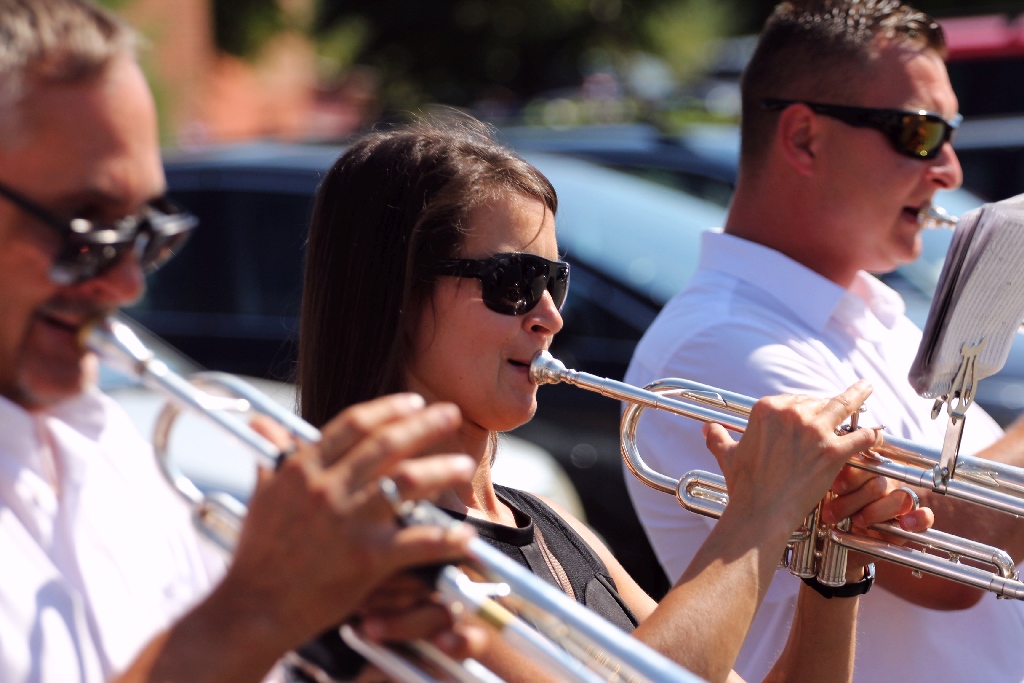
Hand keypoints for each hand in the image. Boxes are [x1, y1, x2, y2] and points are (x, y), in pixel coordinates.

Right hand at [220, 393, 477, 653]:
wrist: (253, 608)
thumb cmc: (258, 555)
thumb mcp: (262, 494)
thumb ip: (274, 457)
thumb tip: (263, 425)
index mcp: (303, 468)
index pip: (354, 423)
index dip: (389, 408)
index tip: (414, 402)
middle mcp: (327, 487)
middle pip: (388, 443)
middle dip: (426, 424)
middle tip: (451, 414)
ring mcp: (349, 521)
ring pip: (409, 481)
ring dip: (443, 469)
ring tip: (464, 466)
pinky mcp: (367, 558)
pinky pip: (418, 540)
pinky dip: (447, 538)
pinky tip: (466, 536)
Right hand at [703, 382, 883, 532]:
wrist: (760, 513)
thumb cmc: (744, 487)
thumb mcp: (727, 456)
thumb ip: (719, 438)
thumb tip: (709, 428)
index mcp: (766, 409)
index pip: (793, 399)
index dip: (803, 407)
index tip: (809, 413)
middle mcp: (790, 413)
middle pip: (817, 401)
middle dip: (827, 408)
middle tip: (838, 410)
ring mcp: (814, 431)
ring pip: (843, 406)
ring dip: (858, 396)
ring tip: (867, 389)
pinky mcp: (832, 452)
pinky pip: (860, 436)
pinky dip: (871, 434)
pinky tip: (877, 432)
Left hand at [825, 467, 934, 531]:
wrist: (833, 542)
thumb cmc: (830, 511)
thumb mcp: (825, 493)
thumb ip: (831, 479)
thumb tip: (828, 468)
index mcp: (864, 470)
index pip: (868, 462)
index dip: (853, 474)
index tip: (836, 486)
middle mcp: (884, 483)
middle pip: (878, 483)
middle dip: (854, 499)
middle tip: (832, 512)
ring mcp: (899, 501)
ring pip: (899, 499)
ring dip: (875, 512)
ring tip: (856, 521)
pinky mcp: (910, 523)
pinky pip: (925, 516)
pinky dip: (919, 518)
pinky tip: (906, 523)